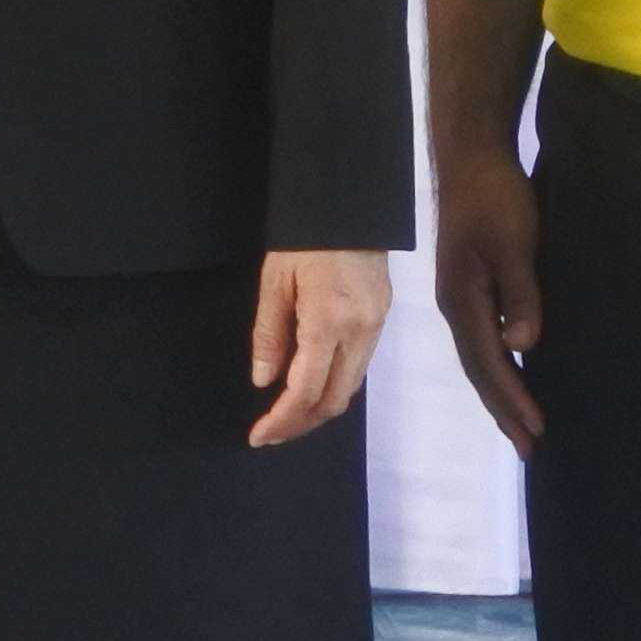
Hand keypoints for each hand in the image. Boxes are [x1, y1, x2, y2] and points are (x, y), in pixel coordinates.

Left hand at [247, 246, 387, 447]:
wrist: (348, 204)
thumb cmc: (303, 238)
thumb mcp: (274, 281)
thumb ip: (269, 334)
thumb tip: (264, 381)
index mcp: (329, 322)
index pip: (305, 390)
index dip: (282, 420)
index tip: (258, 436)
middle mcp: (361, 332)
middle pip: (334, 400)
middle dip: (301, 424)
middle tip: (270, 433)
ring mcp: (377, 326)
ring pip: (350, 388)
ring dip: (319, 409)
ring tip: (287, 416)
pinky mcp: (382, 318)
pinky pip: (359, 367)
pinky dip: (334, 385)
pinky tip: (312, 385)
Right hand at [430, 151, 545, 454]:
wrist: (472, 158)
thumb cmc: (495, 199)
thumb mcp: (513, 244)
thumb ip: (520, 294)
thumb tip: (524, 346)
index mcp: (463, 301)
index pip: (489, 363)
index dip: (512, 399)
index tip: (537, 431)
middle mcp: (456, 306)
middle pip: (479, 369)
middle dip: (503, 410)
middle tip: (529, 448)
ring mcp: (460, 296)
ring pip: (479, 357)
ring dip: (500, 392)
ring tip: (520, 423)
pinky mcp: (470, 284)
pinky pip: (483, 339)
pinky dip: (498, 365)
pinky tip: (513, 369)